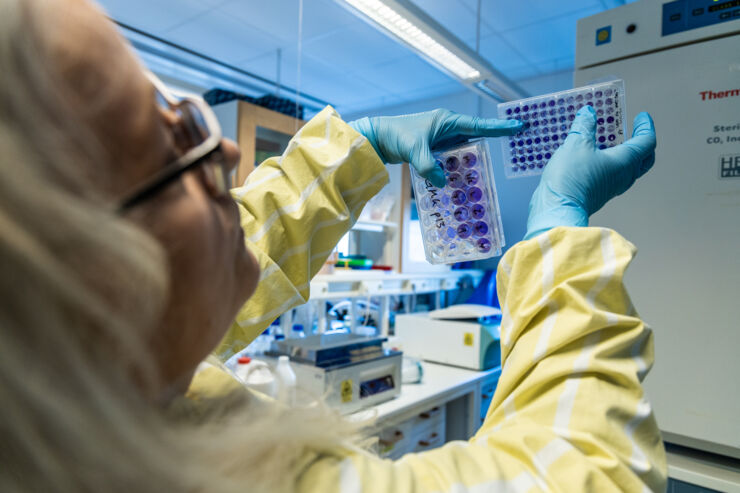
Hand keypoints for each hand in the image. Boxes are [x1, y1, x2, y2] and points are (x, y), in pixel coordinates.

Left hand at [349, 109, 522, 186]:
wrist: (378, 138)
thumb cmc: (396, 136)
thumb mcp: (414, 151)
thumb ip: (430, 167)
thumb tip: (444, 183)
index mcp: (447, 121)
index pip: (479, 125)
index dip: (499, 127)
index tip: (519, 126)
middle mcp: (447, 128)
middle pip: (474, 140)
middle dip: (485, 152)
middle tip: (500, 162)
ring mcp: (441, 139)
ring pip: (462, 153)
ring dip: (468, 165)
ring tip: (478, 180)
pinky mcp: (433, 150)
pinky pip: (450, 160)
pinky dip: (455, 170)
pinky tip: (457, 183)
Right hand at [525, 106, 655, 239]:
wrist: (556, 209)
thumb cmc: (571, 178)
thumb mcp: (576, 144)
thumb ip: (584, 126)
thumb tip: (588, 113)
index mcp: (624, 161)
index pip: (646, 142)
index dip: (646, 127)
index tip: (642, 117)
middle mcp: (622, 176)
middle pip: (643, 160)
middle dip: (643, 145)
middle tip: (636, 133)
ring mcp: (610, 187)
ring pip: (628, 170)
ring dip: (625, 155)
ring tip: (612, 143)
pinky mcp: (597, 194)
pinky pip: (611, 177)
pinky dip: (610, 164)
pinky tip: (593, 158)